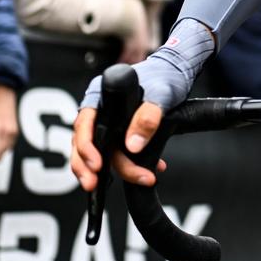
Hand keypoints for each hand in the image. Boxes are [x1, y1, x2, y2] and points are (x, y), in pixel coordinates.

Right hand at [71, 21, 214, 190]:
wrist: (177, 73)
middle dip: (89, 168)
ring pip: (100, 153)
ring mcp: (108, 123)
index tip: (97, 165)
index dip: (86, 148)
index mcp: (99, 96)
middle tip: (94, 187)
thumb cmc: (165, 77)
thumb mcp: (160, 94)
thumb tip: (132, 146)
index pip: (83, 126)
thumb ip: (147, 118)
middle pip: (84, 144)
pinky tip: (149, 171)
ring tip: (140, 179)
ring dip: (116, 170)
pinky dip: (131, 165)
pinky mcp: (120, 132)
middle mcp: (99, 111)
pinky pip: (118, 153)